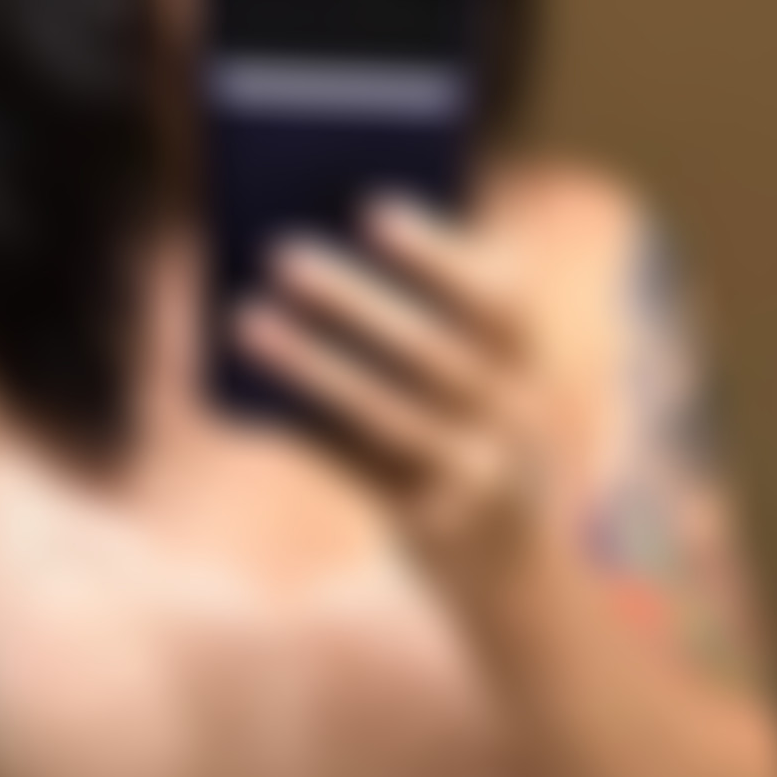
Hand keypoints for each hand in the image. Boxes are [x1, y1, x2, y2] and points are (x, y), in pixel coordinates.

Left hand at [237, 198, 560, 595]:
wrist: (516, 569)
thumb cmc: (470, 436)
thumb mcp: (471, 380)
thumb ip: (418, 324)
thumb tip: (304, 270)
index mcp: (531, 361)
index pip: (500, 298)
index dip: (438, 252)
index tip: (369, 206)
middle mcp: (519, 415)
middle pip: (434, 350)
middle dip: (356, 298)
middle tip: (280, 251)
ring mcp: (483, 475)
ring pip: (390, 414)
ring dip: (314, 363)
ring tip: (245, 316)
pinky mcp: (437, 524)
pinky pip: (360, 471)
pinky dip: (305, 430)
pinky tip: (251, 402)